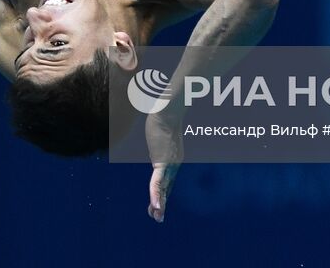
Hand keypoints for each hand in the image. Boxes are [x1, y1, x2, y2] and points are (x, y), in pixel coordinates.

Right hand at [145, 108, 183, 222]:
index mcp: (174, 158)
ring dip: (159, 204)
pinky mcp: (162, 162)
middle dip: (162, 203)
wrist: (168, 110)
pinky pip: (158, 182)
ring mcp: (169, 164)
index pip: (168, 179)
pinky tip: (156, 206)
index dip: (163, 193)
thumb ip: (159, 136)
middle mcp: (174, 163)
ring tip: (157, 216)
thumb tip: (155, 128)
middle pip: (167, 187)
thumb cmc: (164, 116)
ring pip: (163, 188)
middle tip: (158, 218)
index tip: (158, 204)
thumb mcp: (161, 131)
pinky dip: (156, 196)